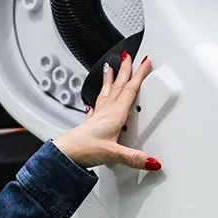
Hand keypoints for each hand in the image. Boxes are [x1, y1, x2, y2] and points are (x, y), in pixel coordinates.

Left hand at [53, 53, 161, 171]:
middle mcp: (106, 112)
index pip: (130, 90)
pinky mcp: (90, 124)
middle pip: (118, 86)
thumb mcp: (114, 154)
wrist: (65, 154)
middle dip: (125, 70)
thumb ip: (134, 158)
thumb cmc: (84, 149)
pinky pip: (97, 106)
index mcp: (114, 115)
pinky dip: (99, 99)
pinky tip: (95, 101)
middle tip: (128, 56)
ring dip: (110, 79)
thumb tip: (153, 161)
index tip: (144, 61)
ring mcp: (97, 116)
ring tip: (111, 68)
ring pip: (106, 92)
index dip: (138, 75)